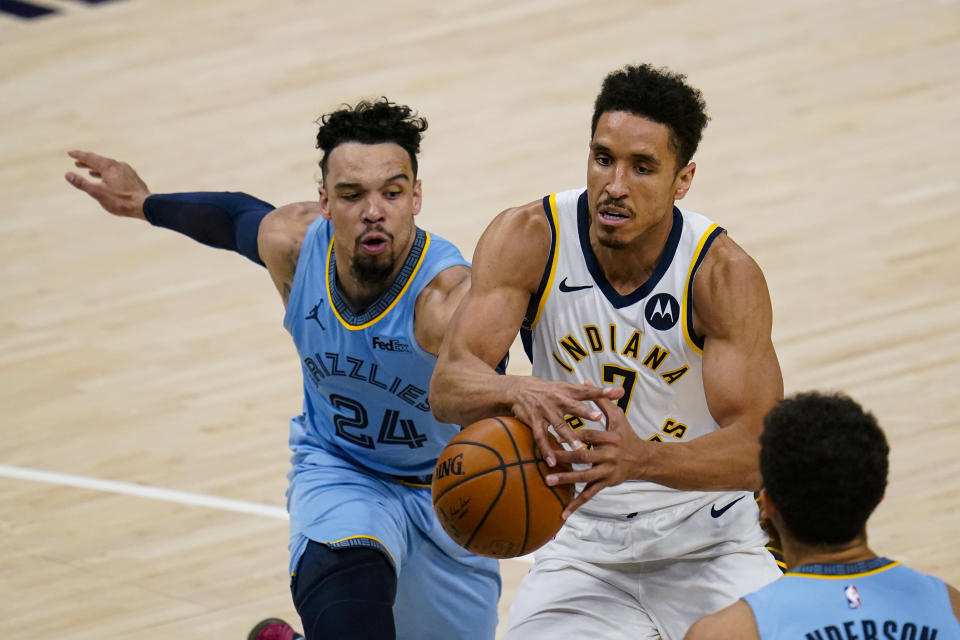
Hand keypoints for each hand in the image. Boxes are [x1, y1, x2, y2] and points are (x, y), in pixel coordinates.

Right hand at [65, 150, 149, 218]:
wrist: (145, 206)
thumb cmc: (121, 201)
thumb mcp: (98, 193)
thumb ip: (82, 183)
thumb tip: (68, 174)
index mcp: (109, 166)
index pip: (90, 157)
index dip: (79, 155)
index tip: (70, 153)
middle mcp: (118, 165)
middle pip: (100, 161)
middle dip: (87, 162)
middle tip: (77, 162)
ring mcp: (127, 171)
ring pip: (109, 167)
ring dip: (97, 168)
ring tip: (88, 171)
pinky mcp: (132, 178)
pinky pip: (116, 172)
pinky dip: (108, 173)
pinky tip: (106, 179)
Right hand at [509, 377, 622, 467]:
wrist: (521, 389)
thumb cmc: (552, 391)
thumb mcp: (572, 389)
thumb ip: (596, 392)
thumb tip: (622, 391)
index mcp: (569, 391)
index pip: (588, 390)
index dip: (601, 391)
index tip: (615, 392)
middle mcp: (557, 399)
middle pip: (573, 406)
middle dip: (585, 411)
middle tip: (598, 418)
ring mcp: (545, 411)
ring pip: (559, 425)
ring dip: (568, 437)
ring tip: (580, 449)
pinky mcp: (534, 421)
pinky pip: (540, 437)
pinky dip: (546, 450)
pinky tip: (552, 462)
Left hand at [546, 391, 650, 518]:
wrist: (645, 460)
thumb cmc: (627, 435)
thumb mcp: (617, 417)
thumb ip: (600, 401)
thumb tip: (586, 381)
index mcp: (610, 438)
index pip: (589, 436)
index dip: (573, 435)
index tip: (555, 434)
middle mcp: (609, 456)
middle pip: (583, 457)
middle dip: (564, 458)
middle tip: (545, 459)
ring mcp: (608, 472)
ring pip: (584, 478)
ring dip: (565, 480)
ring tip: (547, 481)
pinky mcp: (606, 484)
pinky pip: (589, 496)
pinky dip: (576, 505)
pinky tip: (562, 514)